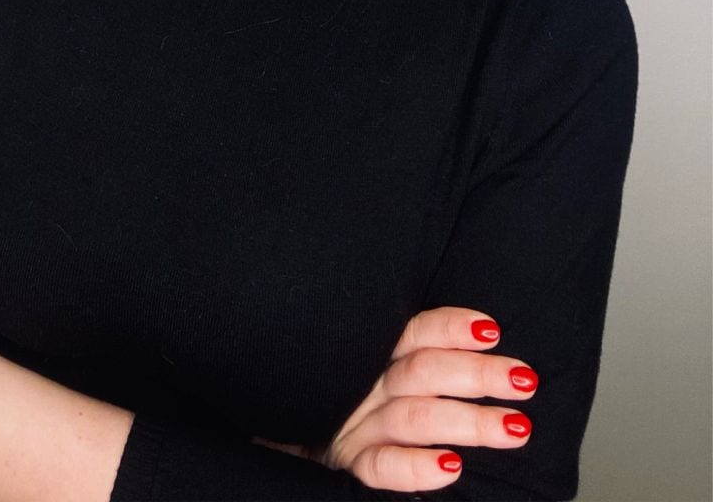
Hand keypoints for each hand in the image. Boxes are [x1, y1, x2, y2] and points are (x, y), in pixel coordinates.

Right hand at [251, 306, 536, 492]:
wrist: (272, 440)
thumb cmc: (333, 397)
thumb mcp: (363, 365)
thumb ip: (408, 356)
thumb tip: (483, 339)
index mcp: (370, 354)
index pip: (414, 333)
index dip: (451, 328)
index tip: (493, 331)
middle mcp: (363, 385)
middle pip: (423, 372)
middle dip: (476, 374)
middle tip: (524, 381)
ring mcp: (351, 426)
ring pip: (414, 417)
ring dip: (467, 421)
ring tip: (514, 428)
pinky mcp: (343, 466)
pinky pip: (380, 468)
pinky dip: (415, 468)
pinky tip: (451, 469)